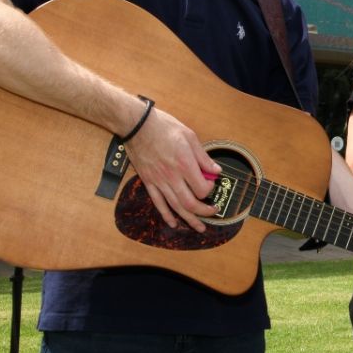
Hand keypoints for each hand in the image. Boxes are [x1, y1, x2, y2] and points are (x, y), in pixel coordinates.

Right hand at [123, 106, 220, 232]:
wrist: (137, 125)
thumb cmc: (164, 127)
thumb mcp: (189, 136)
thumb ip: (203, 156)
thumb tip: (216, 170)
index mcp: (184, 164)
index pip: (202, 188)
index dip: (210, 190)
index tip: (211, 184)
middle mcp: (172, 176)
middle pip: (190, 203)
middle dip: (204, 211)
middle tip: (212, 212)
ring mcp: (159, 181)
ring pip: (175, 207)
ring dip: (189, 219)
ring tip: (199, 227)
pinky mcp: (148, 182)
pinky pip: (158, 203)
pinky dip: (166, 215)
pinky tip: (173, 223)